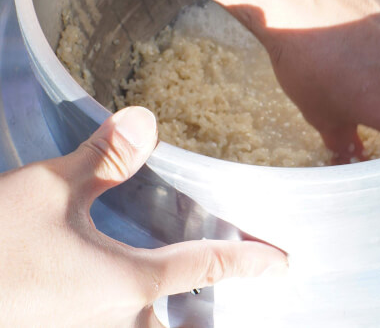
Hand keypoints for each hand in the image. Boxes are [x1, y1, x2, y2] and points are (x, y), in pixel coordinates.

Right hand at [0, 107, 286, 326]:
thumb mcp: (49, 189)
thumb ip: (105, 158)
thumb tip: (145, 119)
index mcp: (131, 282)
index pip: (208, 266)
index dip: (250, 260)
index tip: (281, 263)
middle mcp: (118, 320)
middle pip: (181, 325)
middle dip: (202, 314)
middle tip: (217, 295)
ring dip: (161, 320)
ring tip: (165, 300)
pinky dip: (125, 316)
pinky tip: (109, 295)